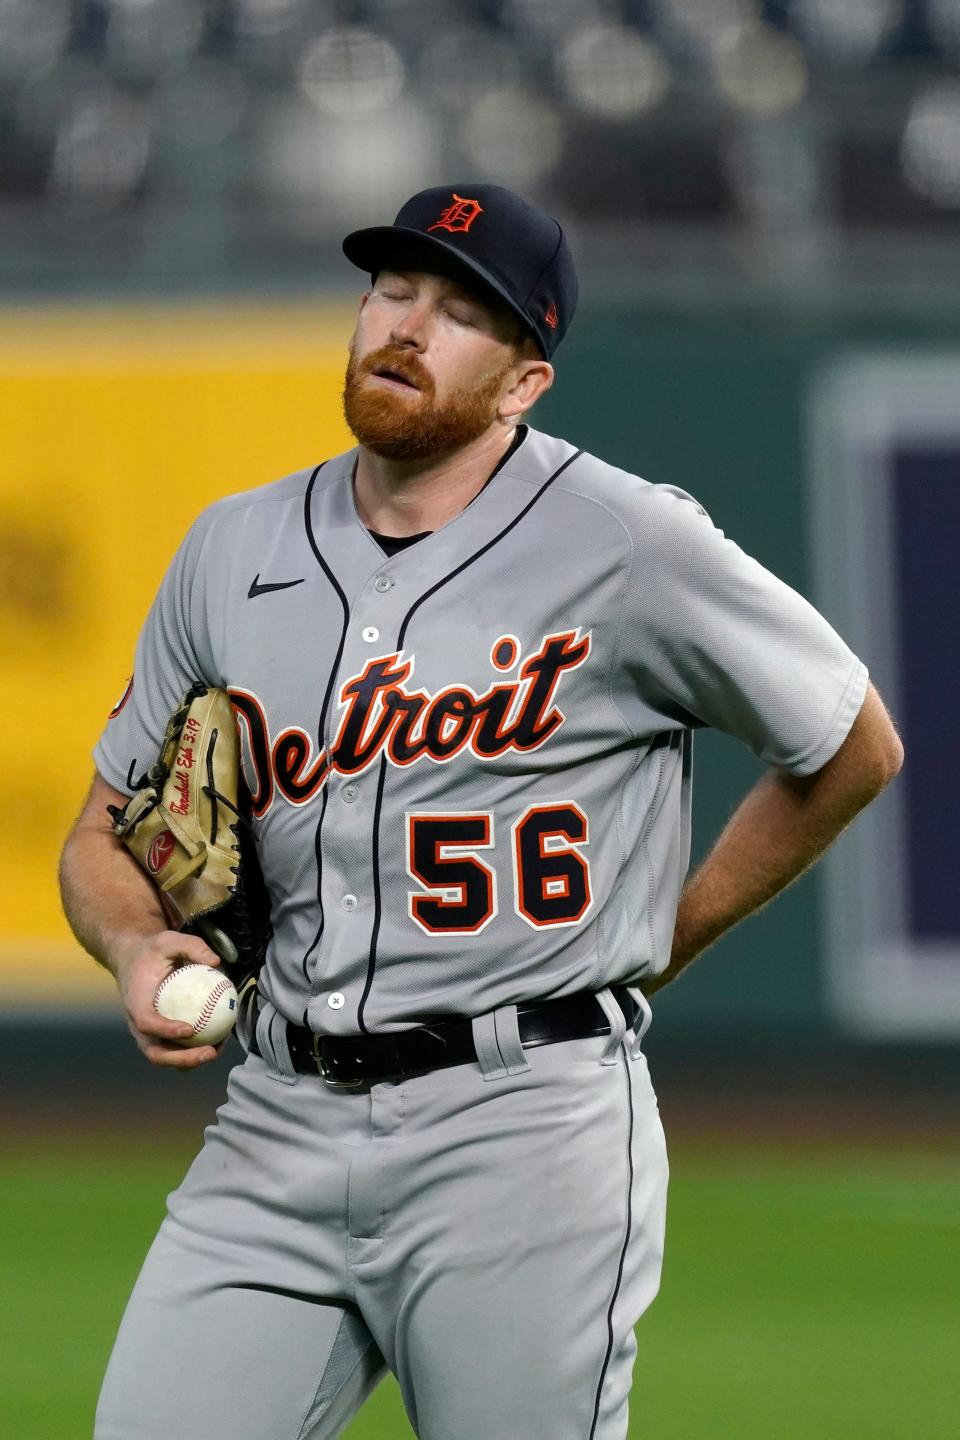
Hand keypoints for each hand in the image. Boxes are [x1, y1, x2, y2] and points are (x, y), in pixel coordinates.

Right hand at [112, 930, 224, 1069]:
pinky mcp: (160, 1036)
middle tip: (210, 1052)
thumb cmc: (153, 951)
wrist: (134, 961)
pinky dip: (196, 1050)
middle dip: (182, 1060)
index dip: (165, 1030)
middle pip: (156, 1053)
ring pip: (168, 1057)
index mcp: (135, 1002)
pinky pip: (177, 1050)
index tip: (190, 1029)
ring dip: (192, 1061)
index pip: (146, 1022)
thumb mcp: (169, 940)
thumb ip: (192, 946)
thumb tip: (217, 963)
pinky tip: (220, 1040)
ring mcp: (148, 1034)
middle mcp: (138, 1025)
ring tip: (219, 1049)